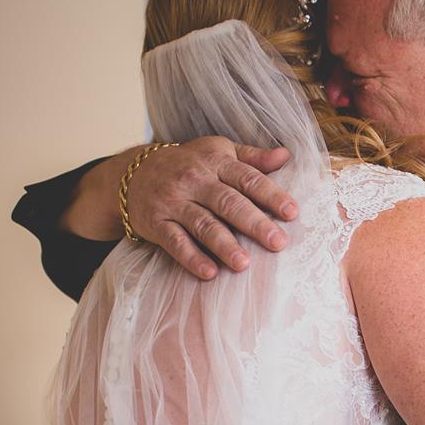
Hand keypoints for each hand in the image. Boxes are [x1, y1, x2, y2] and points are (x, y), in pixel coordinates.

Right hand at [125, 138, 297, 278]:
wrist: (133, 172)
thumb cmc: (189, 164)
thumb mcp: (218, 151)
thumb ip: (252, 158)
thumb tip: (286, 155)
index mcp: (216, 162)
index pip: (247, 178)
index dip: (270, 194)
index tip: (292, 212)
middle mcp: (195, 180)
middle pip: (228, 202)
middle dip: (254, 223)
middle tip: (278, 242)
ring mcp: (174, 202)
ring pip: (202, 224)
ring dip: (224, 245)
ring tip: (244, 263)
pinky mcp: (156, 222)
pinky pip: (174, 241)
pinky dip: (191, 257)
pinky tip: (209, 273)